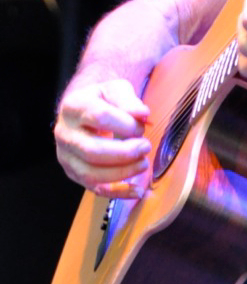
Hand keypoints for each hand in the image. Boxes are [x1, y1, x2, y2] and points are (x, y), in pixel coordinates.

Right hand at [55, 78, 151, 197]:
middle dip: (124, 153)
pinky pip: (95, 189)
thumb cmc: (103, 100)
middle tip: (145, 147)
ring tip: (142, 164)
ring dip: (122, 173)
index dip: (125, 124)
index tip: (141, 127)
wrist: (84, 112)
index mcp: (74, 107)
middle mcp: (64, 133)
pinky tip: (137, 191)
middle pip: (92, 150)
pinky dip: (118, 193)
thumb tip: (143, 115)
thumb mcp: (115, 90)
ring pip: (90, 174)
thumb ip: (128, 100)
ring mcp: (66, 156)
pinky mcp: (74, 173)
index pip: (100, 117)